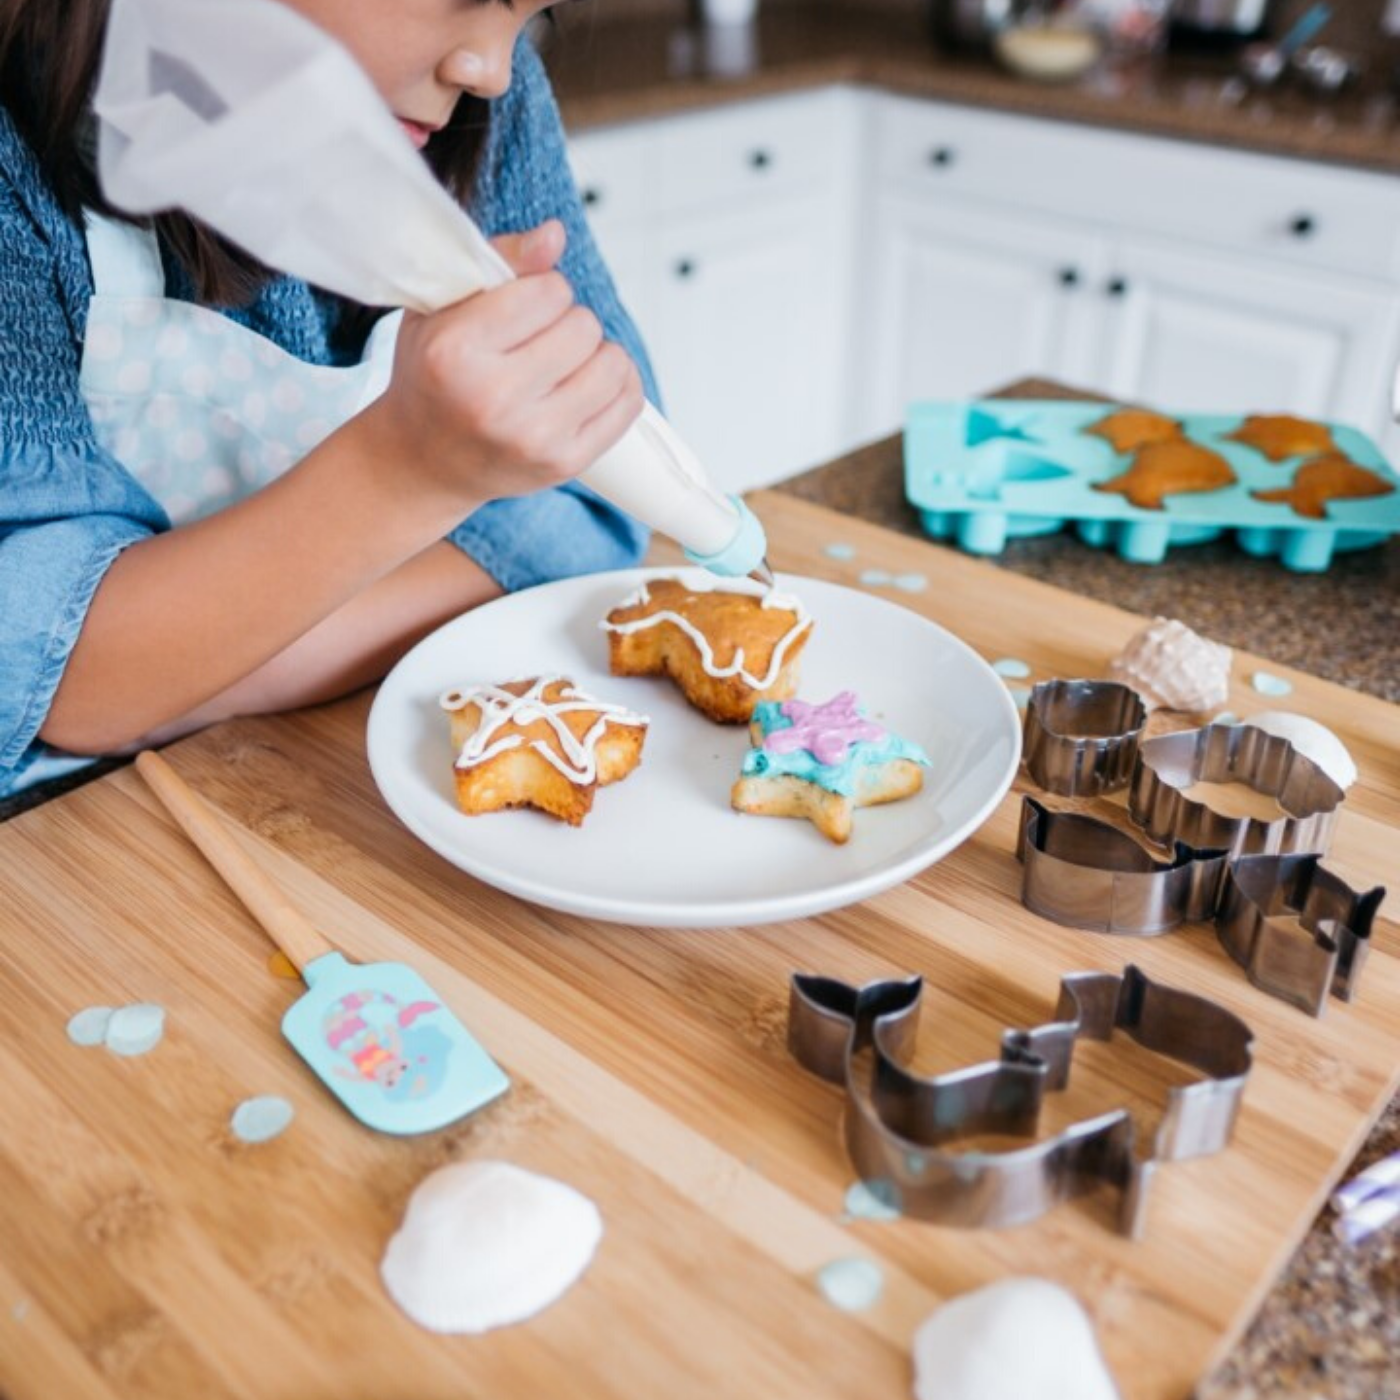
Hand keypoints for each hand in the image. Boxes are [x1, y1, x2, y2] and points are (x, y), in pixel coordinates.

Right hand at [365, 219, 643, 509]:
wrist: (424, 461)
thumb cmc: (434, 379)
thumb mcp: (443, 307)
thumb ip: (501, 261)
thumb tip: (555, 234)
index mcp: (454, 351)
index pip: (549, 291)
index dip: (542, 291)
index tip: (521, 311)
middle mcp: (493, 398)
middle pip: (584, 326)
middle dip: (568, 324)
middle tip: (538, 343)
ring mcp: (533, 436)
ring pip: (613, 363)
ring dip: (595, 355)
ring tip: (562, 365)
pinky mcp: (564, 462)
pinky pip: (628, 403)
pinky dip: (617, 386)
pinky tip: (586, 386)